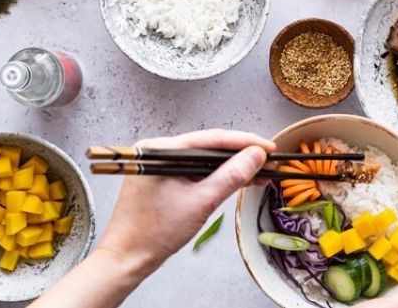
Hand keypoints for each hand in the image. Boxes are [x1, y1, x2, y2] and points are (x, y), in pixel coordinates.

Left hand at [96, 129, 274, 272]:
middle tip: (270, 162)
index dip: (245, 142)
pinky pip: (194, 171)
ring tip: (261, 173)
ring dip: (231, 168)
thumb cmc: (156, 232)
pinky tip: (239, 181)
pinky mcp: (162, 179)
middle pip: (208, 147)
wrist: (127, 258)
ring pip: (203, 160)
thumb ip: (231, 176)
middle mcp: (157, 150)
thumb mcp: (201, 202)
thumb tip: (257, 155)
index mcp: (160, 149)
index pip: (211, 139)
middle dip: (241, 155)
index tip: (270, 148)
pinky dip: (216, 177)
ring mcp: (158, 165)